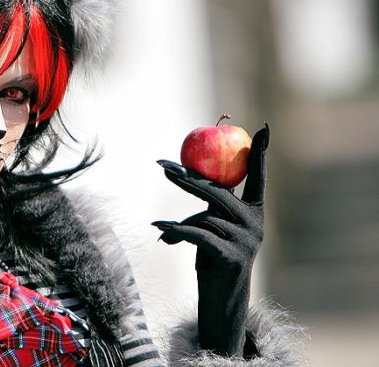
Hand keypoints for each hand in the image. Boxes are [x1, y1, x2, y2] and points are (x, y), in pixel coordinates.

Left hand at [152, 123, 268, 356]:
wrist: (221, 298)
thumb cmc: (213, 257)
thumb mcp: (211, 228)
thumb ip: (205, 207)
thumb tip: (180, 183)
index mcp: (254, 210)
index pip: (258, 176)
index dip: (261, 153)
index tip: (264, 127)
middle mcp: (255, 222)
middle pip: (218, 191)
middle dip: (187, 177)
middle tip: (163, 166)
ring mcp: (246, 240)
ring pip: (204, 215)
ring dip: (179, 222)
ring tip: (161, 226)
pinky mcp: (231, 257)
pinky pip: (198, 235)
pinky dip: (176, 231)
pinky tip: (160, 229)